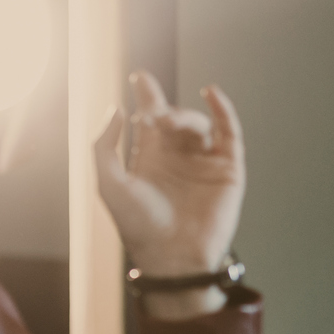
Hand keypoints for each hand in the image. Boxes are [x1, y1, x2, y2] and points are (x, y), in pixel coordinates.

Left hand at [94, 70, 245, 319]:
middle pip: (174, 117)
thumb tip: (119, 109)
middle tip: (152, 118)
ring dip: (183, 117)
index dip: (146, 94)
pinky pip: (229, 131)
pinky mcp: (227, 169)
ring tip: (168, 124)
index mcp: (150, 159)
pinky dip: (223, 109)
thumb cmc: (137, 226)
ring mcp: (204, 162)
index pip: (150, 118)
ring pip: (198, 123)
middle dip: (163, 110)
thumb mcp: (108, 183)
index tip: (139, 77)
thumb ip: (104, 145)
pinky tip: (210, 93)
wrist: (172, 256)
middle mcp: (178, 158)